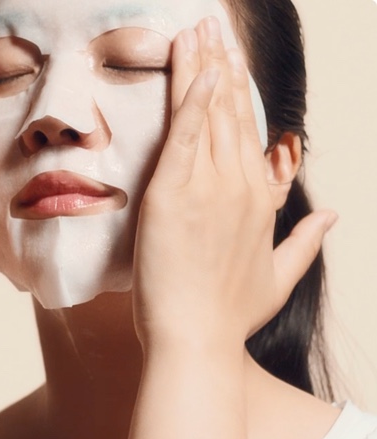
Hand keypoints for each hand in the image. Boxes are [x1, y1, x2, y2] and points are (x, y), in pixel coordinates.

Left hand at [132, 17, 335, 350]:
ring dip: (203, 67)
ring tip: (198, 30)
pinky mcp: (172, 195)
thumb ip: (306, 241)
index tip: (233, 65)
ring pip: (210, 114)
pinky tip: (191, 63)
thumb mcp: (279, 277)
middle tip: (214, 28)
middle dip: (223, 66)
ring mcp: (209, 188)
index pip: (252, 135)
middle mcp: (240, 187)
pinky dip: (189, 96)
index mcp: (261, 202)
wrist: (196, 342)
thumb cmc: (229, 316)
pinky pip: (185, 134)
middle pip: (233, 114)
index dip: (242, 95)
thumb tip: (331, 213)